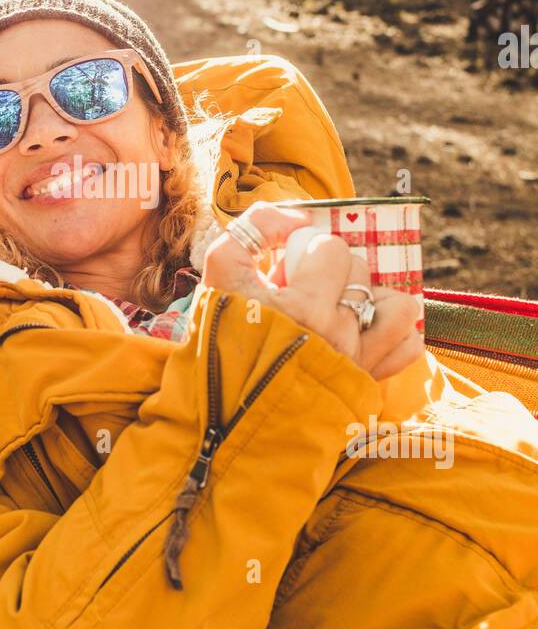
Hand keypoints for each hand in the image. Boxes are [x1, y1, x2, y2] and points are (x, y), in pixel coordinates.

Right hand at [202, 203, 423, 380]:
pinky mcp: (369, 380)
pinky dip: (391, 331)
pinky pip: (408, 345)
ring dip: (371, 296)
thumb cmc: (220, 340)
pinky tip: (362, 328)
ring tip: (339, 306)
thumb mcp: (220, 273)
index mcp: (302, 308)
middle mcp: (337, 336)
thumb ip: (255, 228)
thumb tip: (298, 217)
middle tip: (299, 293)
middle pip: (359, 270)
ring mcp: (358, 360)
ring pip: (398, 305)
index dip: (306, 251)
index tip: (285, 273)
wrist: (224, 411)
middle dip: (329, 272)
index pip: (332, 249)